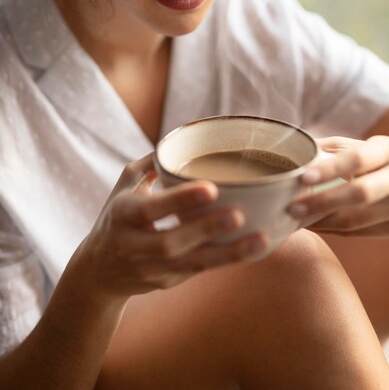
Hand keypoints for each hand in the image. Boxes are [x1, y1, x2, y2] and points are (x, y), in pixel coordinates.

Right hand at [81, 154, 266, 299]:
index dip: (180, 200)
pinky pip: (200, 271)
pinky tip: (253, 250)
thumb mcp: (125, 184)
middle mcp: (135, 246)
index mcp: (124, 215)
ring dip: (228, 254)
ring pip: (192, 265)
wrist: (98, 271)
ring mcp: (152, 269)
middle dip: (206, 230)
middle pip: (172, 242)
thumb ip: (153, 162)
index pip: (152, 209)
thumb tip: (186, 136)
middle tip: (239, 215)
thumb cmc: (118, 215)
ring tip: (260, 240)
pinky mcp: (167, 283)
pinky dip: (226, 261)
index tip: (211, 188)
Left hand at [287, 135, 388, 236]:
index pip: (358, 159)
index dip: (330, 169)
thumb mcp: (361, 145)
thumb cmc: (377, 158)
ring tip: (295, 218)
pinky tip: (313, 224)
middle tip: (292, 207)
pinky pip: (358, 232)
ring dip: (322, 221)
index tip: (303, 177)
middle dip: (323, 202)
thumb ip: (330, 148)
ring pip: (357, 219)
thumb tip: (292, 151)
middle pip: (360, 193)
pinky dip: (332, 229)